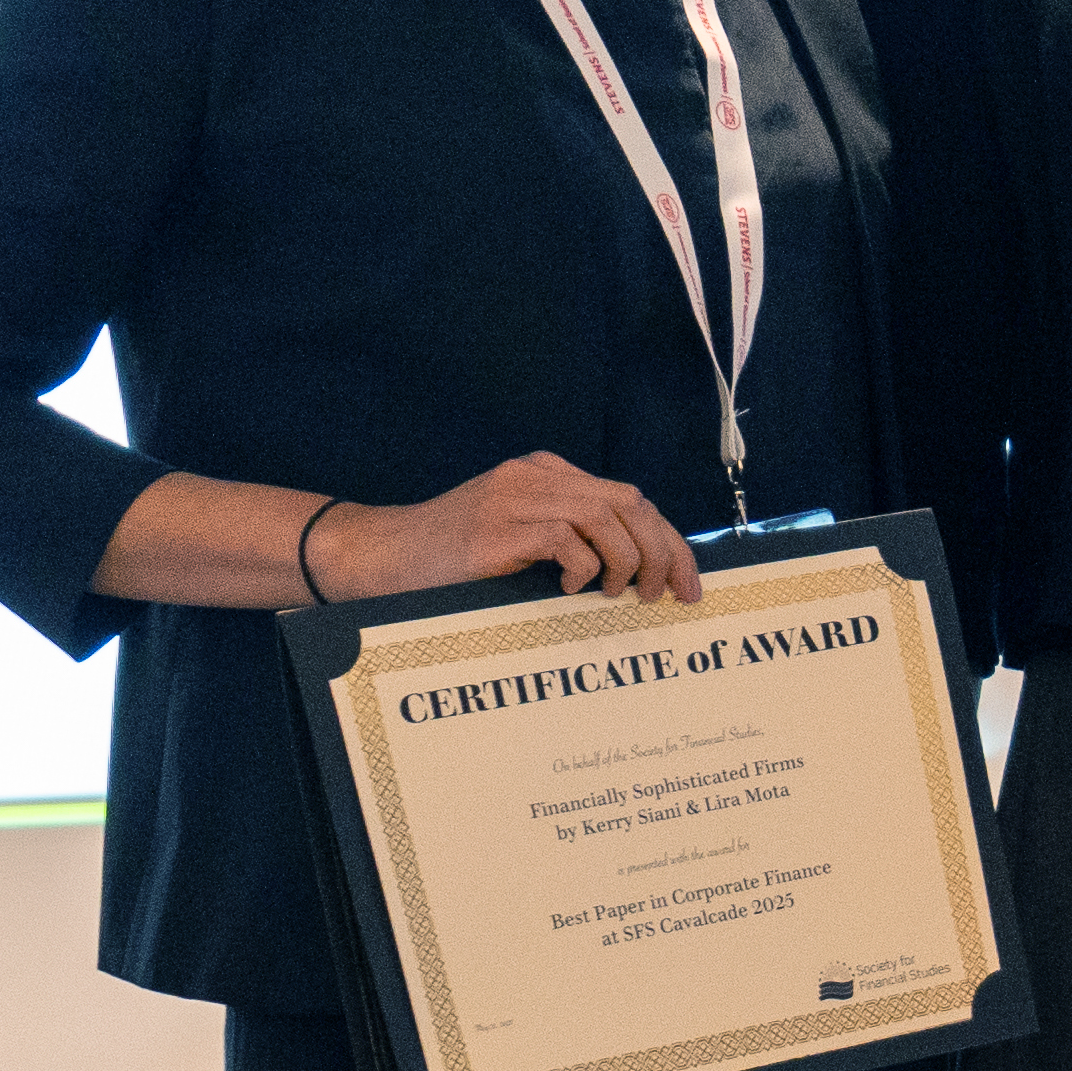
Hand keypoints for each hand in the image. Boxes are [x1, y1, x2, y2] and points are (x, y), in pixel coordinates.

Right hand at [330, 452, 697, 608]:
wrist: (382, 556)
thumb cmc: (455, 559)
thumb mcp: (522, 538)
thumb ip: (574, 537)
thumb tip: (644, 574)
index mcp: (549, 474)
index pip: (633, 500)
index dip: (671, 541)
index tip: (689, 584)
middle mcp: (537, 476)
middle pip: (632, 504)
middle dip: (665, 553)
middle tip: (670, 596)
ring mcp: (516, 498)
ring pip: (608, 519)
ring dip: (628, 564)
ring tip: (617, 594)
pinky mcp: (499, 527)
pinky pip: (567, 540)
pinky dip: (582, 568)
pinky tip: (571, 588)